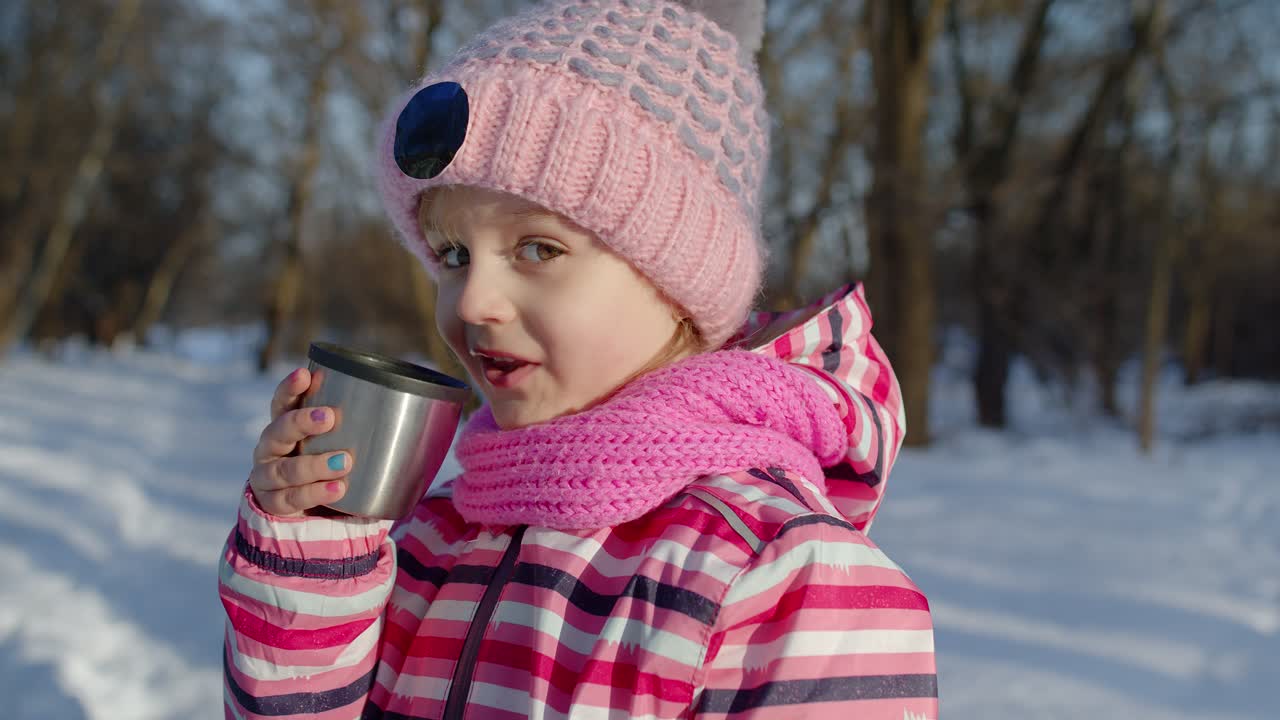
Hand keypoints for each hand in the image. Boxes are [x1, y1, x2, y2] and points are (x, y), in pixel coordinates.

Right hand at [248, 368, 351, 516]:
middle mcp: (271, 448)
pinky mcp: (272, 503)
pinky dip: (314, 493)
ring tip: (344, 461)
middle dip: (301, 422)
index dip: (290, 388)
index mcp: (285, 426)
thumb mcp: (339, 443)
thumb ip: (359, 426)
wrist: (312, 510)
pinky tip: (337, 489)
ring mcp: (267, 477)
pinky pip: (291, 498)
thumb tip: (414, 407)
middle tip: (329, 417)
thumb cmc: (329, 465)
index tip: (305, 374)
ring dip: (314, 464)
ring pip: (284, 469)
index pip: (282, 402)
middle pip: (277, 432)